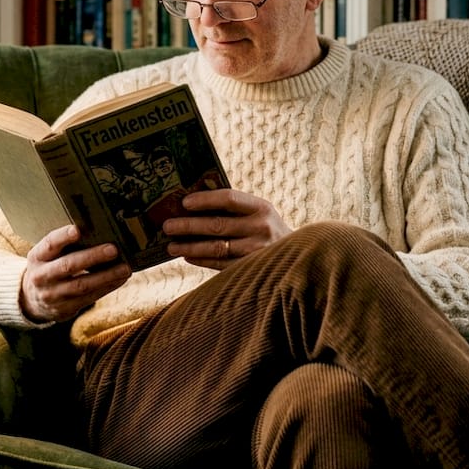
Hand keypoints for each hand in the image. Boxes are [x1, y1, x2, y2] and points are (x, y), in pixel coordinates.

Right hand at [20, 225, 130, 323]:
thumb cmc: (47, 268)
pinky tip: (119, 279)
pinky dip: (107, 287)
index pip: (49, 244)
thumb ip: (63, 245)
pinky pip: (89, 298)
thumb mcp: (46, 255)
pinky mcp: (64, 308)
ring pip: (82, 285)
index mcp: (37, 257)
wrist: (32, 300)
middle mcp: (41, 276)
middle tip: (113, 249)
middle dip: (92, 257)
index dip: (62, 237)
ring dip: (106, 276)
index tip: (77, 230)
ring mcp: (52, 295)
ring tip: (125, 268)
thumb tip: (98, 231)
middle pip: (68, 265)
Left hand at [161, 188, 290, 269]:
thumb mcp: (259, 214)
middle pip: (217, 225)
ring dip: (190, 247)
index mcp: (262, 208)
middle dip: (188, 226)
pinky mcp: (253, 270)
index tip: (184, 202)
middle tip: (167, 226)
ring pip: (216, 248)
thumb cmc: (268, 230)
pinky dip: (202, 260)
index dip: (205, 200)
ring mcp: (258, 251)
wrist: (301, 258)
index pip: (229, 199)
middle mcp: (262, 228)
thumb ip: (235, 208)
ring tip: (171, 245)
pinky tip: (187, 257)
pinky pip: (221, 265)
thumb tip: (191, 204)